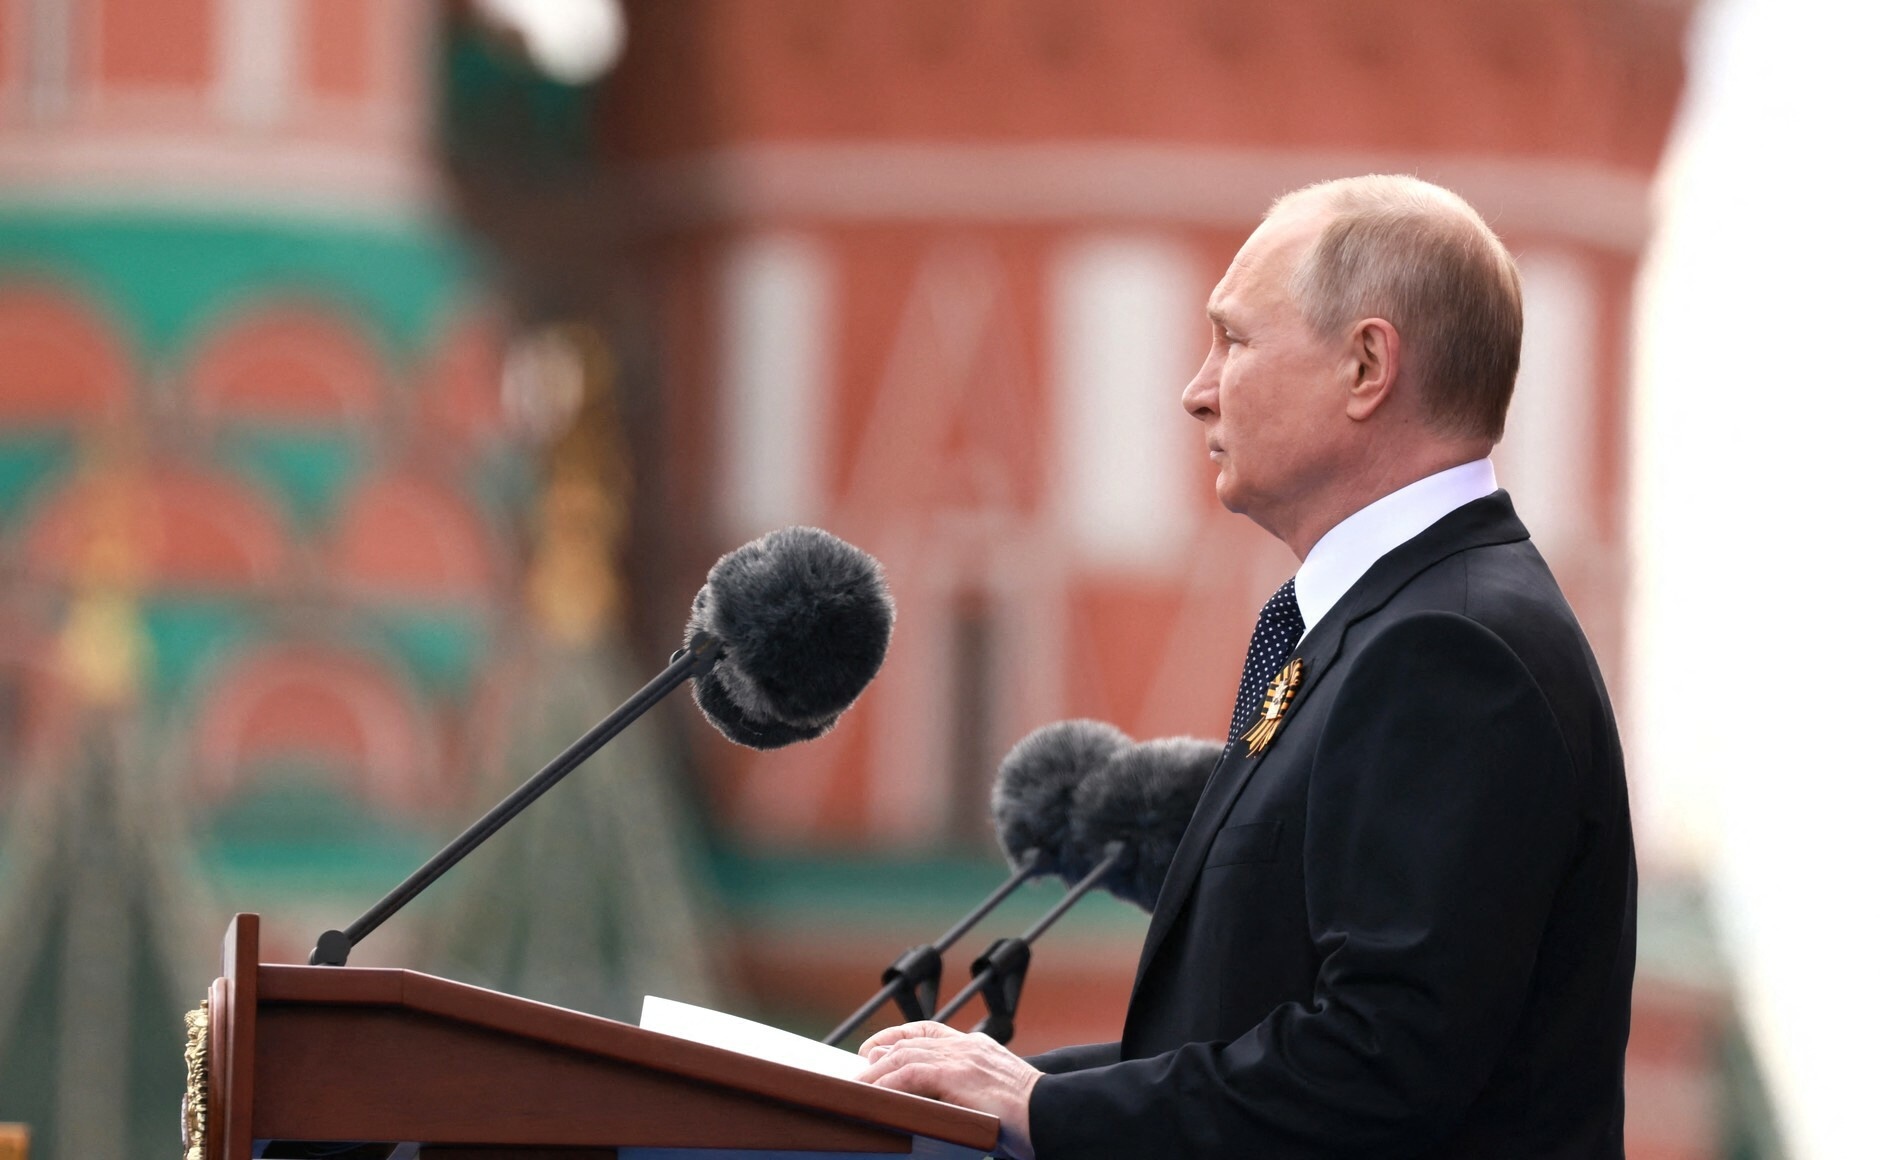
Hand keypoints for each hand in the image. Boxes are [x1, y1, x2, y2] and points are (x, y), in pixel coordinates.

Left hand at [858, 1021, 1041, 1159]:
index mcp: (977, 1046)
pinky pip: (910, 1075)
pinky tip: (876, 1096)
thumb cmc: (1030, 1116)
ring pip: (904, 1057)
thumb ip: (970, 1089)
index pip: (928, 1030)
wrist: (1052, 1115)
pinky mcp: (956, 1076)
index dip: (897, 1035)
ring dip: (876, 1074)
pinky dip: (888, 1084)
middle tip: (859, 1072)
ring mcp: (961, 1058)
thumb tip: (945, 1104)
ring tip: (859, 1088)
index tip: (876, 1048)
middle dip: (879, 1055)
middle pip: (910, 1041)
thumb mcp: (996, 1093)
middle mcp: (966, 1046)